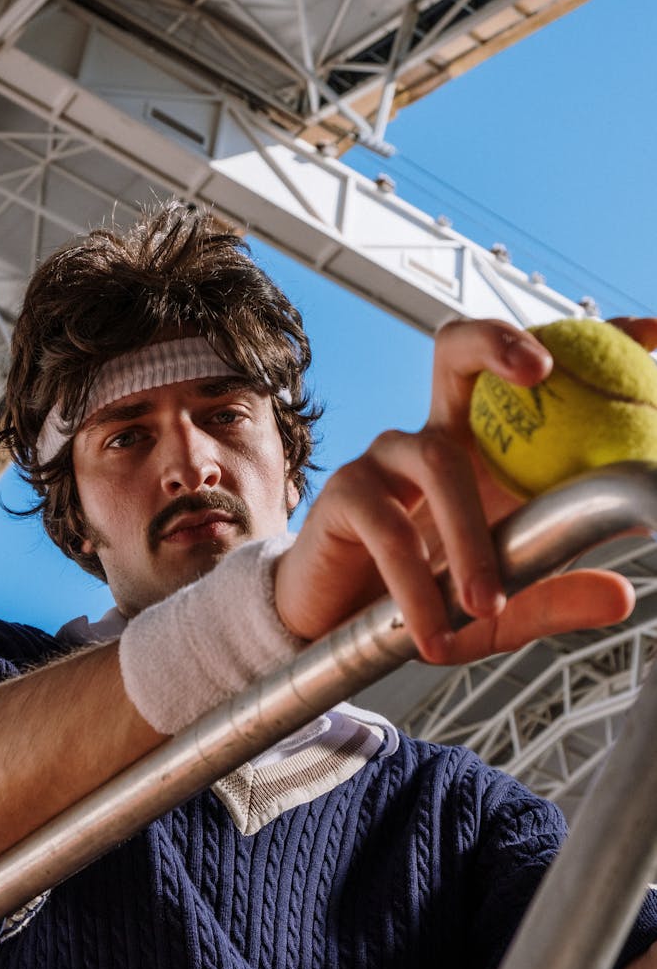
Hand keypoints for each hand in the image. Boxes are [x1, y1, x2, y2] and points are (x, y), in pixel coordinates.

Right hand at [275, 318, 639, 663]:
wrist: (342, 635)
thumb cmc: (425, 602)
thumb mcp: (500, 609)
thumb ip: (553, 595)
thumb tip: (621, 595)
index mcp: (483, 449)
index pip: (528, 377)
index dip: (583, 342)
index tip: (648, 332)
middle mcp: (435, 437)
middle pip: (456, 352)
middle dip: (498, 341)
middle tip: (542, 371)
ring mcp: (387, 459)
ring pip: (436, 461)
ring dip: (468, 536)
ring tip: (484, 604)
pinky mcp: (345, 495)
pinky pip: (388, 531)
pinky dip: (415, 588)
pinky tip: (432, 632)